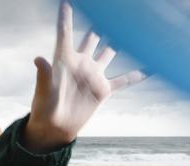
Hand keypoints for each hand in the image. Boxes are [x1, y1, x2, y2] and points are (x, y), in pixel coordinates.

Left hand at [25, 0, 145, 151]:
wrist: (55, 128)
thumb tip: (38, 58)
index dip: (66, 16)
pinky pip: (124, 80)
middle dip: (101, 22)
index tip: (66, 1)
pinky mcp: (103, 89)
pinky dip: (137, 74)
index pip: (65, 33)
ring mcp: (93, 75)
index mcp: (63, 60)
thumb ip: (43, 75)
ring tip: (130, 26)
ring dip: (119, 40)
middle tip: (111, 9)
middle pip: (93, 37)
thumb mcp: (42, 92)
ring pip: (109, 52)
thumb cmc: (44, 109)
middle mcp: (80, 63)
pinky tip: (151, 66)